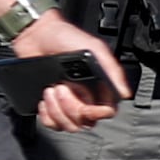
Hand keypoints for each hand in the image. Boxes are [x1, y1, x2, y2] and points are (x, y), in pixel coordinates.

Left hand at [12, 9, 128, 130]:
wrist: (35, 34)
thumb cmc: (65, 37)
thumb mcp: (94, 48)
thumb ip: (112, 70)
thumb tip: (124, 93)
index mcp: (99, 86)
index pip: (106, 112)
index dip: (97, 113)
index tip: (87, 106)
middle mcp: (85, 97)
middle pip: (86, 122)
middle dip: (71, 108)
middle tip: (62, 87)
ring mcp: (67, 102)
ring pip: (69, 125)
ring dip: (57, 110)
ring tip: (50, 89)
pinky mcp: (49, 105)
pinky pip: (52, 124)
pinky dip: (47, 116)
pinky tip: (44, 100)